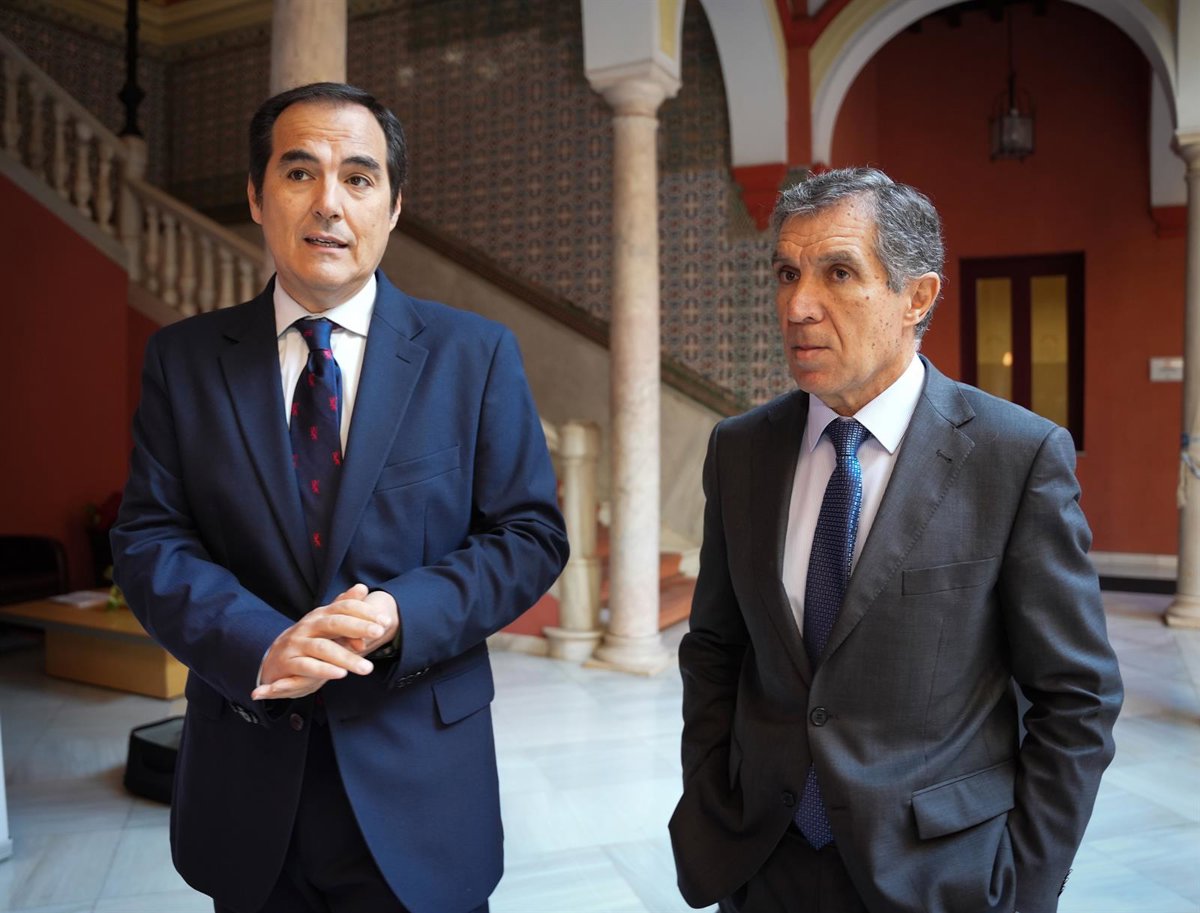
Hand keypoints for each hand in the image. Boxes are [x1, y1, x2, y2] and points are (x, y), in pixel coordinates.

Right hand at [251, 584, 396, 699]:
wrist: (274, 661)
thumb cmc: (308, 643)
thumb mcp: (328, 626)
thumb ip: (346, 610)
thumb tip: (363, 587)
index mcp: (321, 615)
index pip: (344, 607)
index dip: (365, 612)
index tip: (386, 622)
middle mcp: (308, 626)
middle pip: (334, 622)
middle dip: (358, 626)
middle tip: (379, 633)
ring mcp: (296, 644)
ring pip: (322, 648)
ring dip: (345, 658)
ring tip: (367, 668)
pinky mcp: (287, 663)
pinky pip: (306, 666)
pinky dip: (323, 670)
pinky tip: (340, 674)